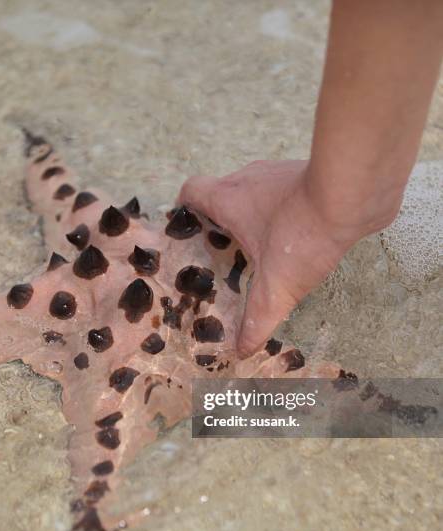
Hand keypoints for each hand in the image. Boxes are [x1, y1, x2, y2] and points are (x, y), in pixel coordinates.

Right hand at [178, 160, 366, 358]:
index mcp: (228, 199)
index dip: (183, 208)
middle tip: (224, 250)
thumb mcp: (275, 287)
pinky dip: (281, 209)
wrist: (354, 196)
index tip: (188, 229)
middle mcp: (247, 179)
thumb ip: (257, 320)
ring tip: (258, 246)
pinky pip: (282, 191)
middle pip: (220, 193)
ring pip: (252, 191)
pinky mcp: (306, 174)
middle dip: (219, 221)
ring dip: (251, 214)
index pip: (190, 191)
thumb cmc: (302, 234)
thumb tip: (242, 349)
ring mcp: (278, 173)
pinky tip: (294, 235)